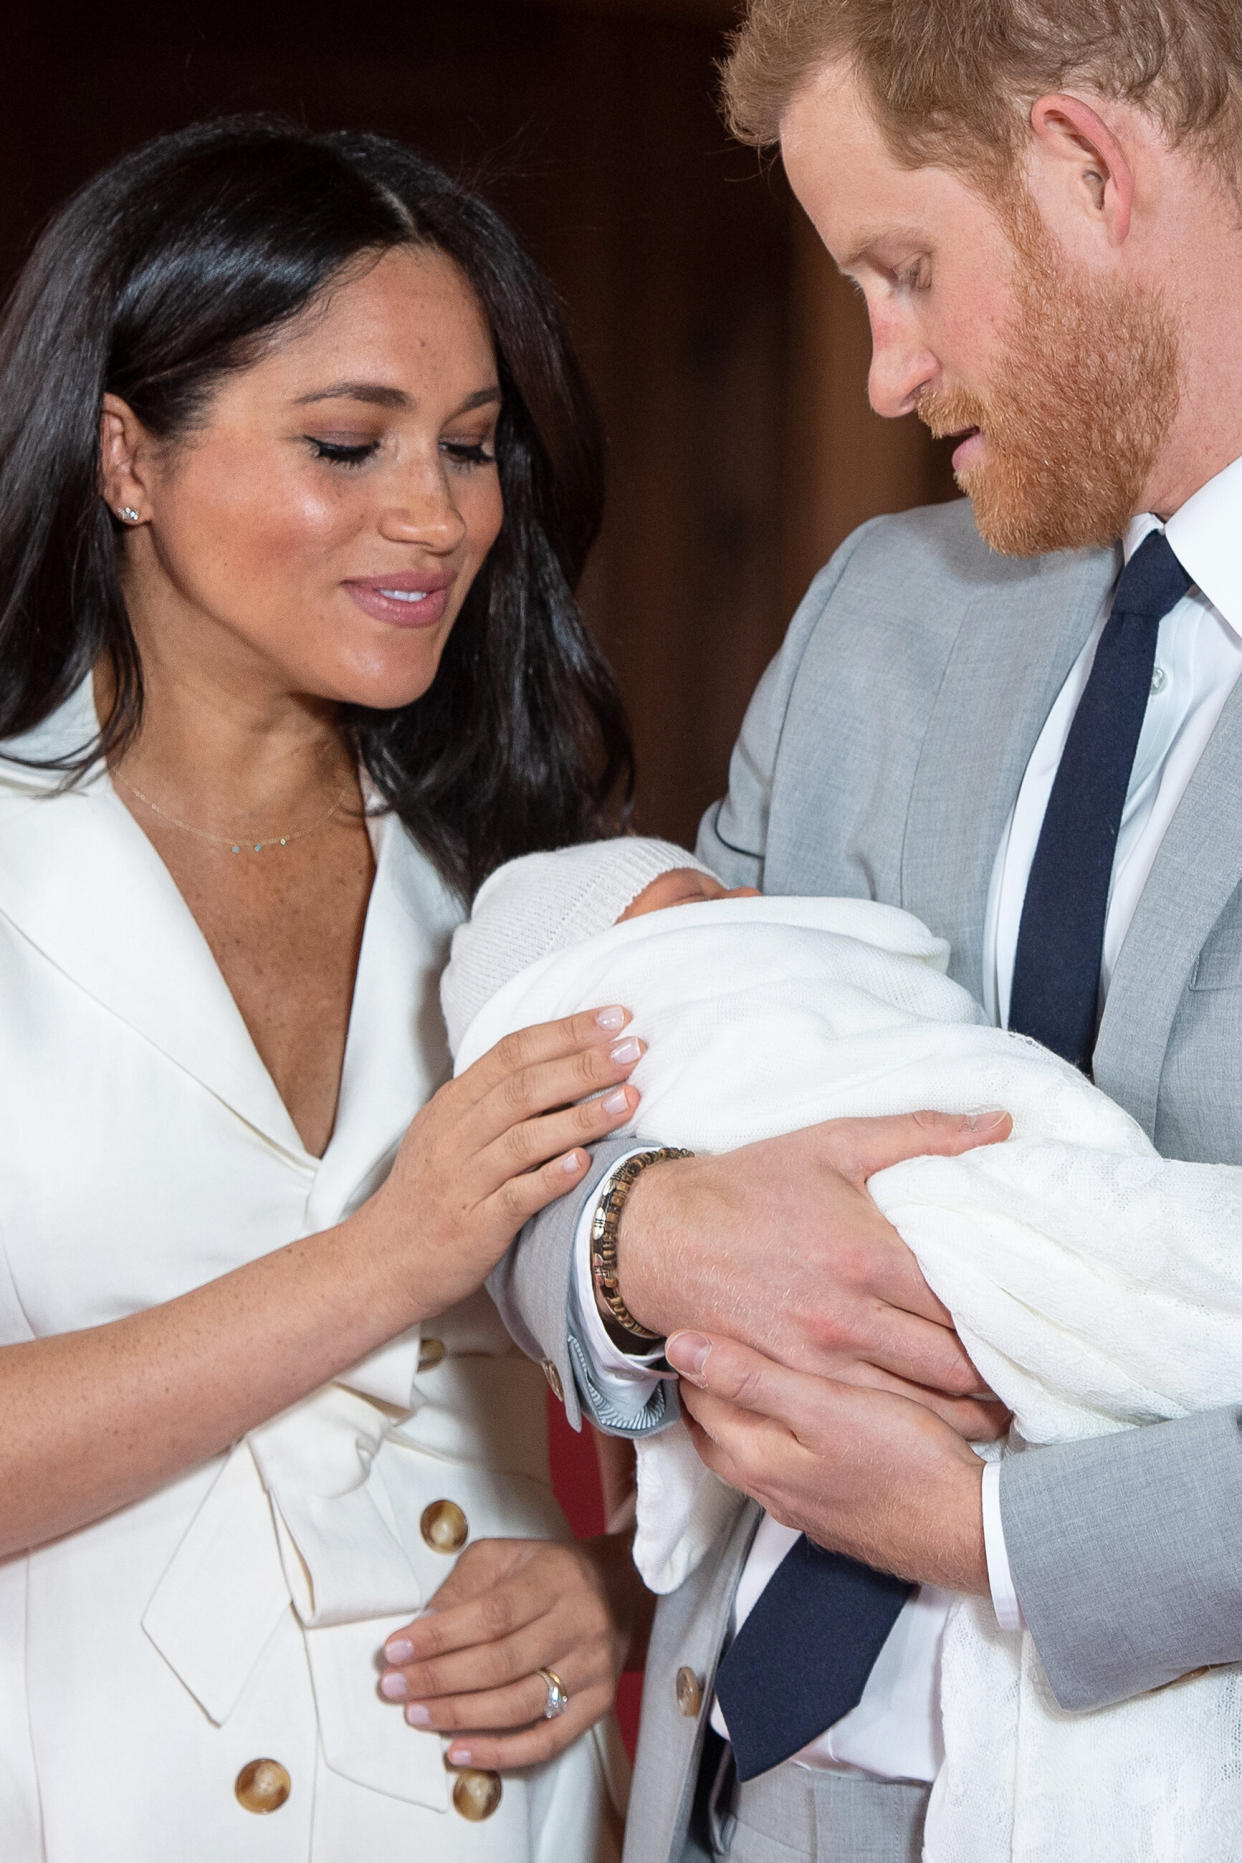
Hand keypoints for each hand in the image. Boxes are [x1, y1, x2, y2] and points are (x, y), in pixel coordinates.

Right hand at [356, 1008, 643, 1322]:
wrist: (382, 1261)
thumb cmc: (428, 1193)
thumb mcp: (449, 1133)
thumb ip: (495, 1100)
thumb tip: (567, 1066)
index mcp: (452, 1104)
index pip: (512, 1052)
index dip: (566, 1031)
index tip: (616, 1017)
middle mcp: (455, 1135)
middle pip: (524, 1087)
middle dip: (584, 1064)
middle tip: (634, 1049)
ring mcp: (464, 1181)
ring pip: (525, 1139)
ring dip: (583, 1116)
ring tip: (630, 1098)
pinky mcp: (474, 1226)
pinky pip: (516, 1197)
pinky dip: (551, 1177)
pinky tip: (586, 1162)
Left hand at [377, 1534, 649, 1768]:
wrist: (619, 1589)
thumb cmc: (546, 1572)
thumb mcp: (505, 1557)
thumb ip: (463, 1586)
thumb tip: (420, 1629)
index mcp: (555, 1579)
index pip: (491, 1615)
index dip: (440, 1636)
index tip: (394, 1650)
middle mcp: (579, 1624)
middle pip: (501, 1663)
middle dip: (439, 1679)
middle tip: (393, 1688)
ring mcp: (592, 1668)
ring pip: (519, 1705)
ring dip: (460, 1716)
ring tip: (417, 1715)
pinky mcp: (598, 1704)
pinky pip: (547, 1741)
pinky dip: (500, 1754)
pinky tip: (459, 1753)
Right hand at [614, 1111, 1011, 1426]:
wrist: (659, 1237)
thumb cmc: (749, 1185)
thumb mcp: (834, 1144)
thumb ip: (921, 1134)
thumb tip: (1000, 1122)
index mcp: (869, 1255)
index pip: (966, 1303)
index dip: (1010, 1319)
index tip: (1040, 1323)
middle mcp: (849, 1316)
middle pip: (953, 1366)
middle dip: (999, 1377)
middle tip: (1032, 1375)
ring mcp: (818, 1360)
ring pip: (918, 1407)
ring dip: (966, 1414)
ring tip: (1002, 1411)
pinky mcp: (791, 1384)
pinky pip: (867, 1419)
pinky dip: (910, 1427)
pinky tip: (937, 1428)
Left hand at [666, 1330, 989, 1590]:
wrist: (968, 1531)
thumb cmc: (901, 1459)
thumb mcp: (823, 1404)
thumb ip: (751, 1377)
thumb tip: (679, 1347)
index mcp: (756, 1457)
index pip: (698, 1401)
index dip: (692, 1359)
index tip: (692, 1321)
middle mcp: (769, 1490)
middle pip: (715, 1433)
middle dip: (705, 1391)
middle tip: (709, 1345)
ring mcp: (801, 1508)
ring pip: (748, 1455)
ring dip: (738, 1418)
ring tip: (746, 1376)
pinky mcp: (833, 1515)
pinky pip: (784, 1472)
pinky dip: (774, 1441)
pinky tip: (799, 1426)